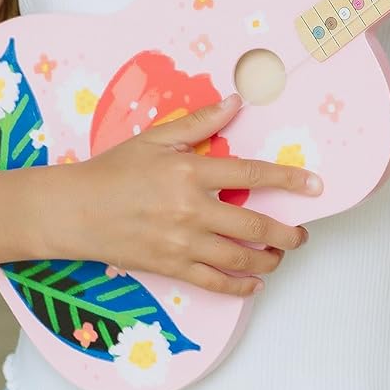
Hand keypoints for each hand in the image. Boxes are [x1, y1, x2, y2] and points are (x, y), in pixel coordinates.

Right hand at [38, 94, 320, 296]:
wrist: (74, 210)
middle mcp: (190, 210)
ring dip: (268, 260)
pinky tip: (252, 284)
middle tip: (302, 233)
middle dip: (286, 232)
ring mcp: (181, 243)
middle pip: (254, 226)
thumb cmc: (113, 171)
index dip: (287, 181)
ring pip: (239, 259)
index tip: (314, 186)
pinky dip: (238, 287)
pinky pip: (214, 283)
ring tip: (280, 255)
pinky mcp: (170, 267)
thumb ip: (200, 122)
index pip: (251, 175)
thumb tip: (235, 102)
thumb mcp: (156, 138)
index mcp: (189, 172)